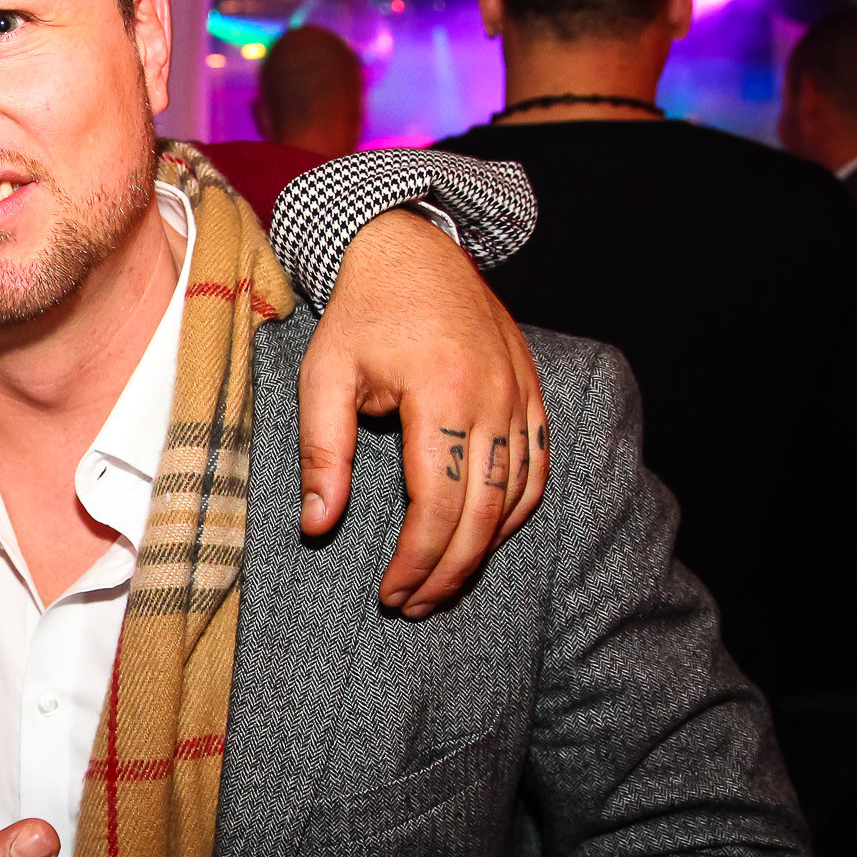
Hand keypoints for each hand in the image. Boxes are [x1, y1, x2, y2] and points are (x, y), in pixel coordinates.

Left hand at [299, 208, 546, 616]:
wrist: (411, 249)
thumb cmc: (361, 313)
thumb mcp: (323, 376)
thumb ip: (322, 453)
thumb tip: (318, 525)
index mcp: (443, 393)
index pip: (438, 505)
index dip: (416, 560)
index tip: (390, 593)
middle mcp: (495, 398)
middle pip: (485, 514)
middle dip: (450, 572)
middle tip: (415, 606)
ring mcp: (522, 395)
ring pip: (519, 499)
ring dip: (484, 552)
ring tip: (443, 585)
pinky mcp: (533, 393)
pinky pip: (539, 468)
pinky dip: (517, 513)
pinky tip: (486, 537)